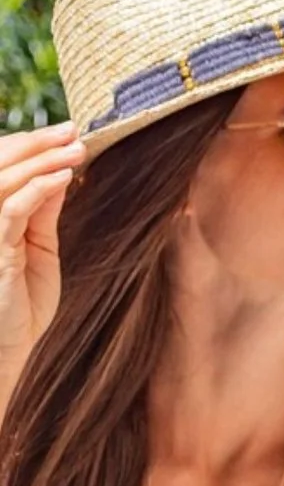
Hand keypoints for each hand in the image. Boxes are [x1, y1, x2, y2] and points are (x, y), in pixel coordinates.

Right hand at [0, 123, 81, 381]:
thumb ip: (43, 214)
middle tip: (72, 132)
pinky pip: (9, 211)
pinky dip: (36, 190)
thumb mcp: (39, 251)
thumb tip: (60, 174)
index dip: (28, 146)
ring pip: (2, 182)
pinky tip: (61, 178)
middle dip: (34, 144)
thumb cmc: (21, 308)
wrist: (5, 353)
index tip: (67, 134)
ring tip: (74, 149)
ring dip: (39, 161)